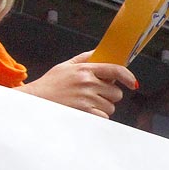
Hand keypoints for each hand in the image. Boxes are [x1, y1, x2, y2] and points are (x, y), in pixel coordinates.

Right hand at [19, 52, 138, 117]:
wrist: (35, 101)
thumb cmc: (50, 84)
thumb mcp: (66, 66)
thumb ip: (84, 59)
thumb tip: (100, 52)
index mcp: (85, 69)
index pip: (114, 70)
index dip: (128, 77)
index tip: (133, 83)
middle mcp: (88, 83)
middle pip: (116, 92)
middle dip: (109, 96)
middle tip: (95, 95)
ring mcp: (87, 98)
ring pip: (111, 106)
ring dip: (103, 107)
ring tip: (86, 104)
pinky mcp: (85, 112)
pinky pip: (104, 117)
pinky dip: (98, 116)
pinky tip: (85, 112)